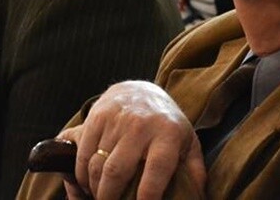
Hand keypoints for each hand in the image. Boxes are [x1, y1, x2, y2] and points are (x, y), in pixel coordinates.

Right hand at [62, 81, 205, 199]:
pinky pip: (83, 151)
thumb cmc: (166, 124)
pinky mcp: (97, 116)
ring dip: (94, 188)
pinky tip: (87, 182)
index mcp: (167, 135)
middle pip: (117, 170)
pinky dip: (81, 173)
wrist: (140, 89)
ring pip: (97, 164)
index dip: (148, 195)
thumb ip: (194, 170)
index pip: (157, 170)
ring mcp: (116, 120)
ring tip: (99, 197)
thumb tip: (198, 198)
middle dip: (109, 197)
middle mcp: (140, 126)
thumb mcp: (187, 143)